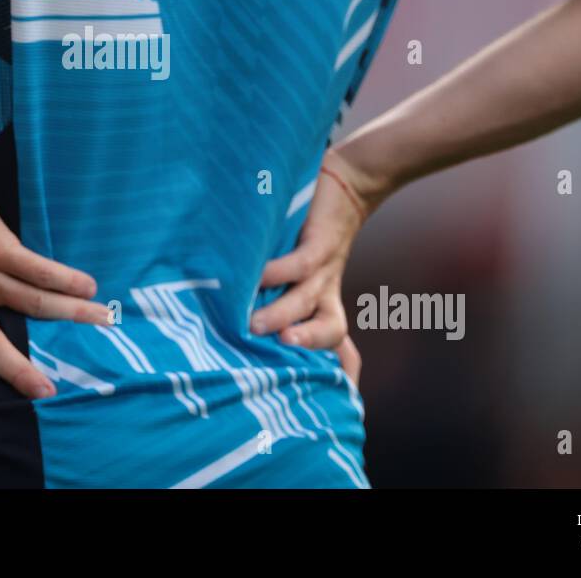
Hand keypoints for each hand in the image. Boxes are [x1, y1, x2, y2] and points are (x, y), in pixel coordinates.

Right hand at [249, 148, 382, 384]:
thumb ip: (276, 287)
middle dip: (305, 346)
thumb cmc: (312, 228)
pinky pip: (300, 264)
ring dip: (283, 315)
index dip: (340, 372)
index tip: (335, 398)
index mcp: (326, 301)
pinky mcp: (320, 242)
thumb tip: (232, 304)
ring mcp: (325, 267)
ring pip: (308, 301)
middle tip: (277, 357)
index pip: (339, 344)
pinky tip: (256, 275)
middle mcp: (327, 290)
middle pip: (329, 330)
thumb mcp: (300, 263)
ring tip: (254, 324)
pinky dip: (277, 272)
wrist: (348, 183)